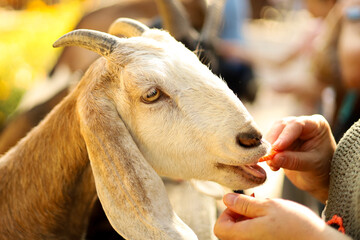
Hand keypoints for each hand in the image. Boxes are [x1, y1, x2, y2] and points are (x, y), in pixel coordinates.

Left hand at [214, 193, 350, 239]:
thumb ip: (244, 203)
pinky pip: (253, 238)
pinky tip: (271, 222)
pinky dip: (257, 228)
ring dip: (249, 221)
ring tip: (266, 213)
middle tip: (256, 205)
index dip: (227, 213)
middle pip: (230, 232)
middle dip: (239, 215)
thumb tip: (225, 199)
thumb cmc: (296, 224)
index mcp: (245, 236)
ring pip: (242, 234)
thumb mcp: (268, 206)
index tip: (242, 204)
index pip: (219, 228)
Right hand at [265, 114, 335, 202]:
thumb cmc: (323, 170)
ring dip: (268, 147)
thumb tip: (273, 158)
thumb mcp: (312, 166)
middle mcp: (302, 125)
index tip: (276, 148)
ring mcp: (290, 132)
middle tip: (268, 156)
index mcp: (316, 125)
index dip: (284, 136)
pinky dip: (267, 152)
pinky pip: (269, 143)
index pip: (297, 125)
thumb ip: (294, 161)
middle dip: (273, 140)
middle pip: (281, 126)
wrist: (320, 180)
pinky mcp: (280, 141)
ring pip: (273, 133)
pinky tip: (271, 164)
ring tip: (271, 163)